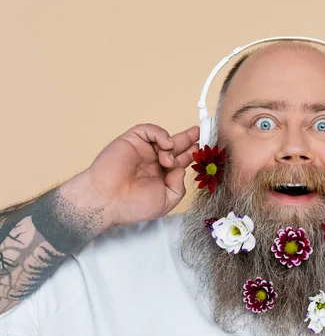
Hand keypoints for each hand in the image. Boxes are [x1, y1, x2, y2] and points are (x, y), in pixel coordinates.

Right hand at [83, 123, 198, 225]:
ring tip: (168, 160)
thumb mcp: (166, 200)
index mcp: (162, 175)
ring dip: (173, 146)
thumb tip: (182, 168)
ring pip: (165, 138)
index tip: (206, 150)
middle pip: (177, 146)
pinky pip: (149, 130)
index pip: (182, 161)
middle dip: (191, 140)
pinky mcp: (132, 140)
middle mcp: (154, 161)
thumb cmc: (133, 205)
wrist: (106, 201)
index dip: (193, 155)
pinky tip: (166, 145)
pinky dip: (160, 133)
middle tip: (202, 133)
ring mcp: (143, 150)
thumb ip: (179, 185)